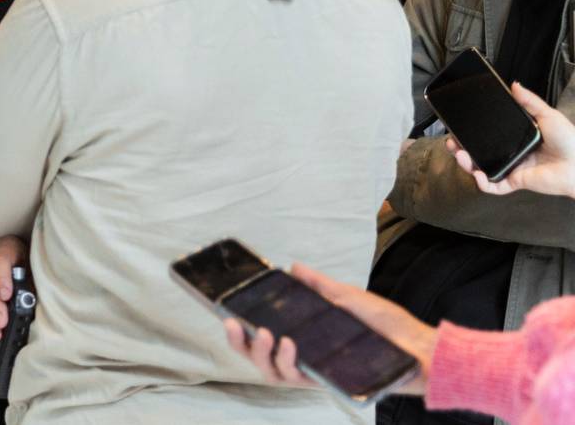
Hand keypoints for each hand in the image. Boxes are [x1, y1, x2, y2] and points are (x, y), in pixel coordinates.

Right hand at [222, 264, 433, 394]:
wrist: (422, 349)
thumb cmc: (389, 326)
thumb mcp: (350, 298)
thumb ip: (320, 285)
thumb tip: (292, 266)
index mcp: (305, 338)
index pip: (265, 336)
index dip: (241, 328)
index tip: (226, 310)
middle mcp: (304, 358)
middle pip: (258, 357)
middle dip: (239, 342)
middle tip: (233, 322)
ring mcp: (314, 372)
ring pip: (270, 371)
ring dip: (260, 352)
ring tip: (264, 332)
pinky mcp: (327, 382)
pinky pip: (296, 378)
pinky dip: (288, 360)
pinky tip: (290, 342)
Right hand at [448, 81, 574, 197]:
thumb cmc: (568, 139)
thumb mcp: (547, 115)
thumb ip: (530, 101)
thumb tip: (514, 84)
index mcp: (516, 138)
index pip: (488, 136)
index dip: (471, 133)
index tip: (459, 126)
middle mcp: (511, 153)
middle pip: (480, 153)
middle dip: (461, 149)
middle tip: (452, 142)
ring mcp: (512, 169)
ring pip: (482, 169)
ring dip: (467, 164)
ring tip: (459, 155)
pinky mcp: (515, 182)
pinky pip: (494, 186)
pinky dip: (482, 183)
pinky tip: (478, 174)